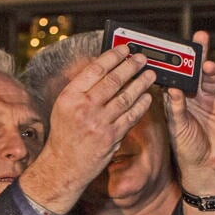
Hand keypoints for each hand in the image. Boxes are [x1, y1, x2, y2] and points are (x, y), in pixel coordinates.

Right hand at [18, 45, 154, 214]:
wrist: (64, 164)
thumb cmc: (65, 133)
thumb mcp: (64, 105)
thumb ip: (82, 87)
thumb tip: (104, 66)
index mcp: (70, 96)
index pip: (95, 69)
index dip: (113, 56)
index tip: (124, 49)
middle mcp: (84, 108)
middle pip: (113, 81)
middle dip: (131, 67)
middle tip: (142, 58)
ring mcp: (99, 123)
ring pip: (126, 97)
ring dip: (141, 84)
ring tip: (150, 74)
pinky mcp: (112, 137)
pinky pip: (131, 116)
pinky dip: (142, 105)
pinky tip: (148, 97)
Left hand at [162, 31, 214, 196]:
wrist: (207, 168)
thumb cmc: (187, 149)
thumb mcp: (177, 128)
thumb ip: (175, 109)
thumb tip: (170, 90)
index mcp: (179, 100)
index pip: (178, 76)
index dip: (177, 62)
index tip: (174, 47)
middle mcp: (196, 98)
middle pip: (197, 72)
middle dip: (198, 56)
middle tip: (199, 40)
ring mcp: (212, 102)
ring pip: (212, 80)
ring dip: (210, 71)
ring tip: (207, 63)